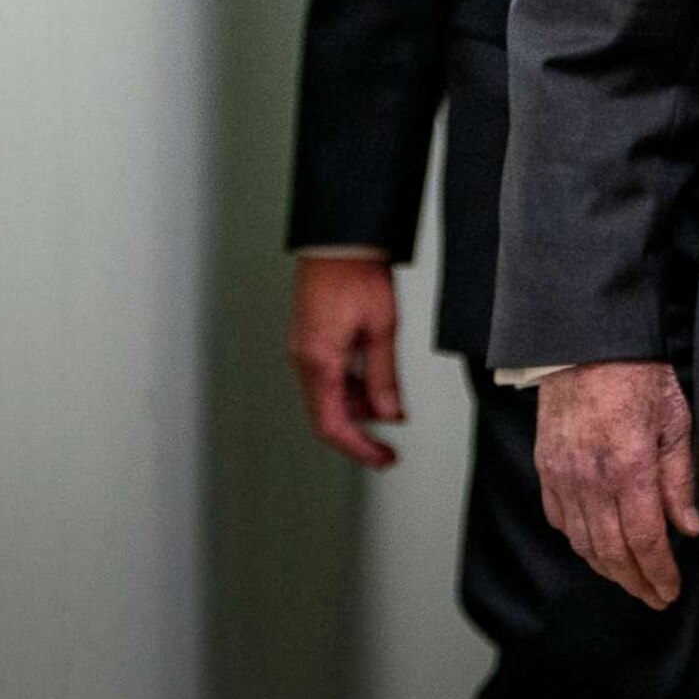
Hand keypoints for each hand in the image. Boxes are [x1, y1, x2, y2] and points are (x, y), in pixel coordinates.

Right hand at [288, 256, 403, 468]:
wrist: (339, 239)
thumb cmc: (356, 274)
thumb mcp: (382, 329)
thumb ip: (384, 376)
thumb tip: (390, 414)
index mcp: (318, 362)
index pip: (333, 425)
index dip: (359, 448)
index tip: (383, 459)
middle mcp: (304, 359)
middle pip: (329, 413)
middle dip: (363, 426)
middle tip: (394, 432)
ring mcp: (305, 349)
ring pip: (329, 395)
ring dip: (360, 403)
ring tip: (393, 397)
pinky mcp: (311, 338)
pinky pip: (328, 375)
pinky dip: (352, 384)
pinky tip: (375, 376)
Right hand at [535, 360, 698, 609]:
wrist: (587, 342)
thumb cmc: (639, 372)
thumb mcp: (676, 418)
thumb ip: (681, 478)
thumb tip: (689, 527)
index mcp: (629, 467)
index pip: (644, 541)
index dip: (658, 573)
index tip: (670, 591)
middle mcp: (591, 479)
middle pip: (611, 552)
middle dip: (635, 581)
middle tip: (655, 596)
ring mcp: (564, 475)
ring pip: (583, 542)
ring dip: (608, 569)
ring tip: (631, 578)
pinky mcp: (547, 467)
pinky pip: (561, 519)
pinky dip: (580, 541)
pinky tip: (598, 546)